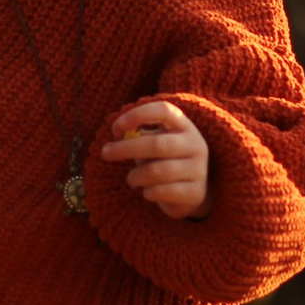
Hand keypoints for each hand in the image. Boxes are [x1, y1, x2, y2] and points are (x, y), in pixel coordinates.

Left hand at [100, 101, 208, 217]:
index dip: (138, 115)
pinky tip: (147, 192)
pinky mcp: (195, 193)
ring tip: (131, 179)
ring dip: (136, 176)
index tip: (116, 128)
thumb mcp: (155, 143)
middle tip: (106, 153)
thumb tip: (119, 135)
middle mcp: (196, 144)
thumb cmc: (165, 161)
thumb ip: (139, 136)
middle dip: (126, 148)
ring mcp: (199, 169)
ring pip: (157, 171)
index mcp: (184, 126)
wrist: (193, 192)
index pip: (164, 111)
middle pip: (157, 144)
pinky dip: (148, 192)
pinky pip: (163, 192)